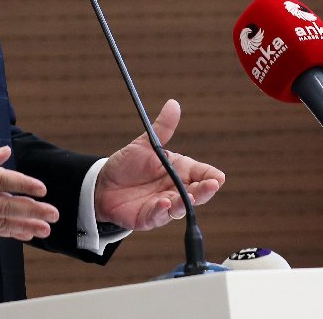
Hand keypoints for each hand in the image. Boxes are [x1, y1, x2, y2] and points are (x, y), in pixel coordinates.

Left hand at [94, 99, 225, 231]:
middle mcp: (176, 189)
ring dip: (185, 202)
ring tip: (189, 196)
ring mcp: (165, 205)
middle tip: (211, 186)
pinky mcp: (150, 217)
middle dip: (205, 191)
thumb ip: (163, 128)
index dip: (212, 177)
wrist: (104, 183)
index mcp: (180, 170)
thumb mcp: (146, 144)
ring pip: (181, 207)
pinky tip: (163, 203)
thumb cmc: (128, 164)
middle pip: (197, 193)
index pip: (202, 174)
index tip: (218, 177)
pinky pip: (158, 217)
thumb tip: (173, 104)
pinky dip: (162, 211)